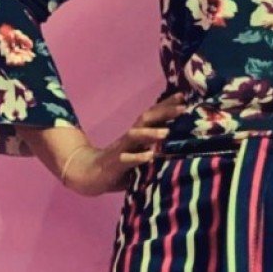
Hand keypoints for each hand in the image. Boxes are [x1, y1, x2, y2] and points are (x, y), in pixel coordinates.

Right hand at [63, 92, 187, 195]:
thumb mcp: (141, 156)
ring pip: (135, 137)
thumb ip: (156, 149)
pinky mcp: (115, 165)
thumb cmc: (121, 166)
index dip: (166, 106)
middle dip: (164, 113)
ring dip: (150, 133)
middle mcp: (130, 138)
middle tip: (182, 107)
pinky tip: (149, 156)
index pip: (152, 116)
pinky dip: (138, 157)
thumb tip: (180, 146)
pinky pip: (126, 159)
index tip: (183, 97)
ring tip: (166, 132)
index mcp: (137, 135)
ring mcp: (122, 150)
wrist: (90, 175)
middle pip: (146, 120)